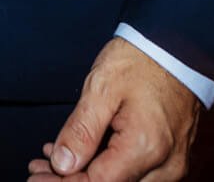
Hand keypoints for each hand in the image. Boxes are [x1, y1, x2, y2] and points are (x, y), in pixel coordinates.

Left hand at [29, 38, 199, 180]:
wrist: (177, 45)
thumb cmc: (141, 60)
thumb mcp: (102, 89)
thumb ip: (81, 131)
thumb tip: (61, 164)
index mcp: (146, 147)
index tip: (36, 176)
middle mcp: (165, 165)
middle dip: (72, 181)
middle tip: (39, 168)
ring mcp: (172, 164)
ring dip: (87, 177)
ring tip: (53, 160)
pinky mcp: (172, 158)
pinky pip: (137, 175)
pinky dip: (107, 169)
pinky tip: (81, 156)